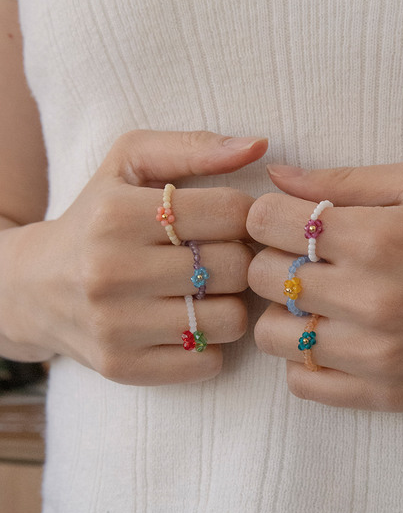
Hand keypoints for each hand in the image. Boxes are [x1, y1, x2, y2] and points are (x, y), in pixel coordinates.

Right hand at [3, 130, 267, 384]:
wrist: (34, 288)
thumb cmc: (96, 218)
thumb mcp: (128, 164)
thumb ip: (192, 147)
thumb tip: (259, 145)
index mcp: (117, 214)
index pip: (231, 212)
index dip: (243, 215)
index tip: (226, 221)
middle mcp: (111, 272)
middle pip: (234, 268)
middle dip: (237, 260)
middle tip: (217, 258)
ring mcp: (115, 326)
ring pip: (230, 320)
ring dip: (229, 305)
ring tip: (204, 292)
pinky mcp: (122, 367)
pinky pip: (209, 362)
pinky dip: (210, 344)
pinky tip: (188, 324)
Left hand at [247, 158, 402, 410]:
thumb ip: (344, 179)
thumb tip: (277, 175)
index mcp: (377, 237)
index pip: (265, 222)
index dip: (266, 216)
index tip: (285, 221)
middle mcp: (370, 299)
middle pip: (261, 278)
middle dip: (272, 260)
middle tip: (302, 260)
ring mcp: (376, 354)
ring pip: (273, 337)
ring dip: (284, 315)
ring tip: (315, 303)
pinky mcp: (386, 394)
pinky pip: (303, 384)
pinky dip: (303, 361)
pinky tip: (329, 340)